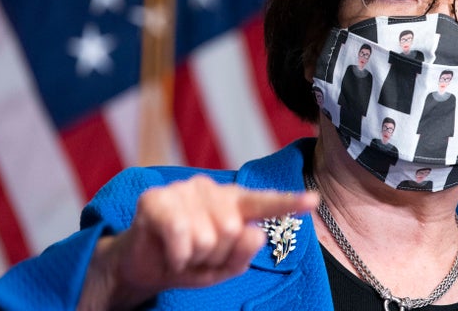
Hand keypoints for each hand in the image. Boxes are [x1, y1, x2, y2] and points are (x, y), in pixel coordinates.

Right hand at [79, 176, 317, 309]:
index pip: (264, 203)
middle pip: (232, 231)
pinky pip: (181, 233)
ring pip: (207, 236)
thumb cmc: (189, 261)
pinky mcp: (156, 198)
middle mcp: (211, 189)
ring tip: (182, 251)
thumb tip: (255, 232)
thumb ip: (243, 254)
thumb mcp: (222, 268)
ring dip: (194, 257)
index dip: (289, 202)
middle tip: (198, 254)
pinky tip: (170, 251)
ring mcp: (183, 190)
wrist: (143, 267)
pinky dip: (177, 254)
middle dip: (215, 255)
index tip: (314, 201)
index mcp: (232, 202)